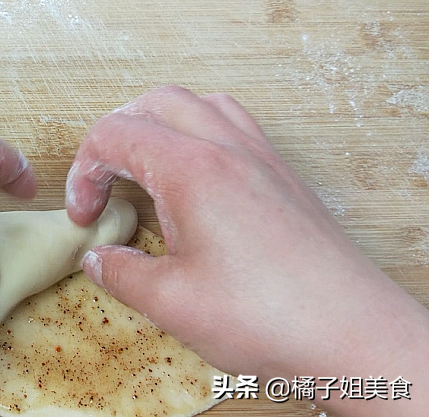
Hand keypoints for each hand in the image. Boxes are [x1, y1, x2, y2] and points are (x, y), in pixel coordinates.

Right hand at [67, 85, 428, 415]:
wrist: (351, 333)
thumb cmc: (268, 316)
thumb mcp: (170, 302)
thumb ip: (121, 273)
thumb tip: (99, 259)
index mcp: (192, 169)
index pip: (115, 134)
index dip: (85, 172)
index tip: (86, 215)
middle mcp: (228, 148)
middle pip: (154, 103)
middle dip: (115, 136)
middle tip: (105, 183)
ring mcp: (261, 157)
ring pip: (199, 104)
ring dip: (161, 126)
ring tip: (148, 170)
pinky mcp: (283, 175)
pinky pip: (234, 124)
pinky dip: (201, 135)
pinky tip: (197, 181)